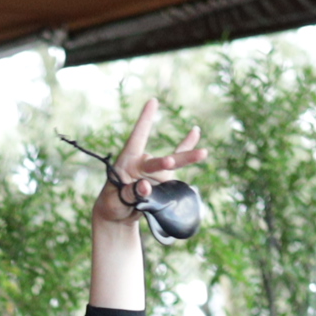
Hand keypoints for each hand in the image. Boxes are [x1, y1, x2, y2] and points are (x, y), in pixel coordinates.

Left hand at [90, 98, 207, 231]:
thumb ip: (129, 193)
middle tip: (169, 162)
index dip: (144, 120)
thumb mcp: (115, 200)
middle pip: (155, 161)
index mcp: (126, 161)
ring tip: (203, 153)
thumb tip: (145, 187)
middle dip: (163, 163)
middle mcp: (142, 163)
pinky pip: (177, 162)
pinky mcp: (163, 180)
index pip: (137, 137)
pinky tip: (195, 132)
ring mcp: (155, 171)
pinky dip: (187, 149)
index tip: (153, 102)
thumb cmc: (112, 204)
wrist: (119, 213)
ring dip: (186, 159)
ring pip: (171, 165)